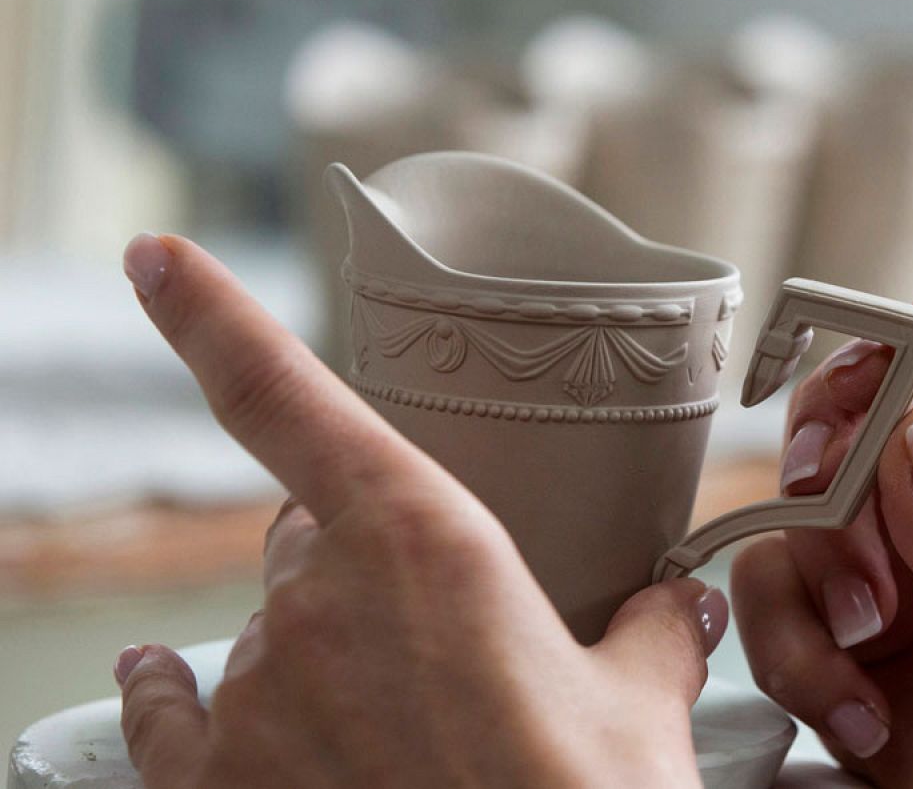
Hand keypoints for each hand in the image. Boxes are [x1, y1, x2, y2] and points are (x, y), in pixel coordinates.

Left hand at [114, 233, 724, 787]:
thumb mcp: (640, 705)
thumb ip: (651, 629)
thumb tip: (680, 604)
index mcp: (422, 543)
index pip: (289, 400)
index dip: (213, 317)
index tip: (155, 254)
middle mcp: (315, 603)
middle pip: (311, 541)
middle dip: (362, 567)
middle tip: (441, 638)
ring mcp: (254, 698)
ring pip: (268, 635)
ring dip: (316, 656)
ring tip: (398, 722)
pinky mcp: (214, 785)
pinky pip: (174, 715)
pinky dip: (178, 697)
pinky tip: (162, 683)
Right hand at [731, 296, 912, 787]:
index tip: (873, 376)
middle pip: (887, 398)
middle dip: (843, 454)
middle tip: (823, 497)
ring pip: (817, 489)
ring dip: (821, 571)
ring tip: (866, 650)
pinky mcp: (851, 614)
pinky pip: (778, 581)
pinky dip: (793, 646)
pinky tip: (855, 708)